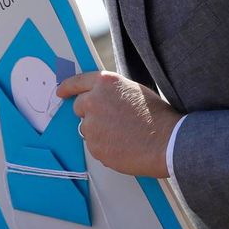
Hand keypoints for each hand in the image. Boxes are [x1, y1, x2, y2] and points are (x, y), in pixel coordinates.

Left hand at [57, 71, 179, 177]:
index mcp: (105, 83)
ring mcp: (92, 124)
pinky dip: (105, 147)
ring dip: (99, 131)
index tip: (61, 92)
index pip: (77, 82)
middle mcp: (94, 100)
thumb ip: (112, 92)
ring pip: (87, 128)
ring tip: (123, 134)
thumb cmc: (157, 117)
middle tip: (111, 121)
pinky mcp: (94, 145)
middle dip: (90, 113)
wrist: (168, 141)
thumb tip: (100, 99)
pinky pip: (94, 145)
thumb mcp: (133, 91)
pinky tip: (123, 145)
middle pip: (79, 107)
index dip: (67, 87)